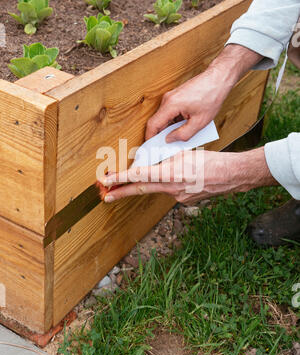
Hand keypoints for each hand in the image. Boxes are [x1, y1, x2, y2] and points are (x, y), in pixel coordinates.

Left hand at [100, 147, 276, 204]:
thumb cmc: (210, 161)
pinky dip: (172, 184)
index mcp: (170, 174)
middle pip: (141, 190)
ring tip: (172, 172)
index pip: (139, 176)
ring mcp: (178, 197)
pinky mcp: (184, 201)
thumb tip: (150, 161)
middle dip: (121, 192)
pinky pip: (172, 191)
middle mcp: (171, 189)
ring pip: (159, 188)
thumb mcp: (184, 153)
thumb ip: (165, 159)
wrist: (231, 176)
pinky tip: (186, 177)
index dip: (120, 179)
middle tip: (105, 196)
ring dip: (154, 183)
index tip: (106, 181)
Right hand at [146, 45, 262, 142]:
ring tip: (181, 136)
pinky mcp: (175, 96)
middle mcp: (167, 99)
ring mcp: (170, 97)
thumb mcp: (199, 122)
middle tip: (167, 147)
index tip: (150, 148)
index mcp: (171, 105)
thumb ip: (183, 134)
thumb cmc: (211, 97)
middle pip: (157, 121)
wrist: (218, 79)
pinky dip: (174, 121)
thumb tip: (169, 140)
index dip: (150, 137)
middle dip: (161, 135)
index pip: (153, 124)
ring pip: (164, 117)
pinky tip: (185, 126)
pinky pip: (170, 112)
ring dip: (170, 128)